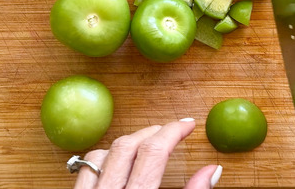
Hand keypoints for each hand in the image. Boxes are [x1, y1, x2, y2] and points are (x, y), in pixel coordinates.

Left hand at [73, 118, 221, 188]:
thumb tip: (212, 170)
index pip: (154, 153)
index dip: (173, 132)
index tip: (187, 124)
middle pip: (127, 146)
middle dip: (152, 132)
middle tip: (171, 132)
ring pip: (101, 153)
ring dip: (126, 144)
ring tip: (145, 145)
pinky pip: (83, 169)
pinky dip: (103, 159)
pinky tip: (116, 165)